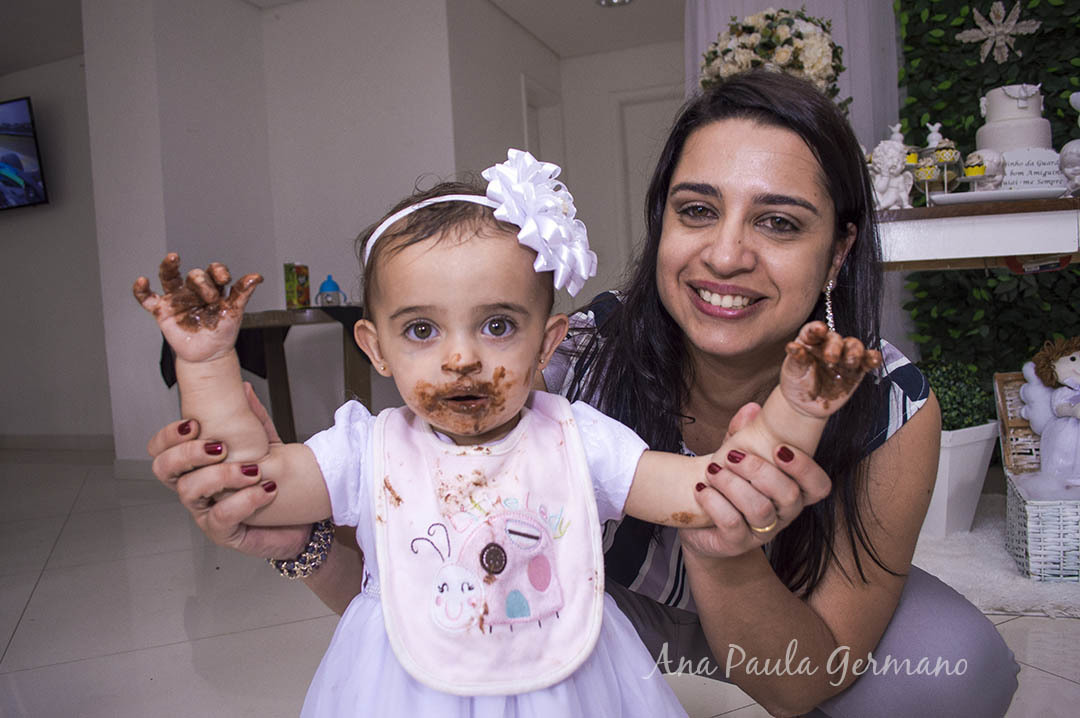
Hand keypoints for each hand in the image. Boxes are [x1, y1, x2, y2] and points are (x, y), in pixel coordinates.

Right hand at [133, 253, 261, 362]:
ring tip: (173, 258)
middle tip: (211, 298)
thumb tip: (257, 276)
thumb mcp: (235, 312)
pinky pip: (147, 299)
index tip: (225, 279)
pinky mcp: (162, 311)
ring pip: (169, 277)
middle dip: (203, 283)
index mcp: (212, 287)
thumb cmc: (222, 332)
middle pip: (195, 275)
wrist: (209, 355)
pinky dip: (141, 290)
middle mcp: (193, 290)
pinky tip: (142, 281)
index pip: (213, 271)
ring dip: (169, 266)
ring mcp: (177, 299)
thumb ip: (243, 293)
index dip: (218, 271)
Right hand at [148, 382, 311, 558]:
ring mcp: (204, 511)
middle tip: (218, 447)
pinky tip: (265, 490)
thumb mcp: (262, 442)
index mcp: (196, 465)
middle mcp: (193, 487)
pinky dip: (244, 500)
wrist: (297, 513)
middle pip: (164, 469)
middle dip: (187, 453)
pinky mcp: (223, 532)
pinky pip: (222, 517)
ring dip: (221, 475)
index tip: (193, 423)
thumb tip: (242, 388)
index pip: (162, 448)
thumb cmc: (270, 479)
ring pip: (190, 491)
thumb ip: (251, 417)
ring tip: (254, 469)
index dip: (169, 436)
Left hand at [682, 402, 831, 557]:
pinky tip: (702, 489)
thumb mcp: (738, 455)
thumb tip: (752, 408)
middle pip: (788, 495)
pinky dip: (715, 503)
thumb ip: (745, 434)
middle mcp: (784, 514)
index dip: (806, 468)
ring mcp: (762, 532)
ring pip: (760, 509)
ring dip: (733, 485)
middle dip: (759, 470)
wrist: (699, 520)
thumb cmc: (728, 483)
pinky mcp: (736, 544)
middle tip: (731, 456)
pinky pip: (732, 524)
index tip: (780, 449)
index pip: (819, 486)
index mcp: (793, 491)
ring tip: (712, 471)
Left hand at [780, 322, 881, 417]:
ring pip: (854, 346)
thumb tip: (792, 347)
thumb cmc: (797, 383)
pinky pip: (868, 360)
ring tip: (850, 361)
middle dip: (835, 346)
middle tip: (831, 358)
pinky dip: (873, 358)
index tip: (820, 329)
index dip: (817, 328)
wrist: (805, 406)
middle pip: (836, 339)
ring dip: (854, 351)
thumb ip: (796, 359)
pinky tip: (873, 360)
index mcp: (809, 342)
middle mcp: (828, 346)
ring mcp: (843, 357)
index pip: (813, 331)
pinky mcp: (856, 370)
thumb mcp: (792, 371)